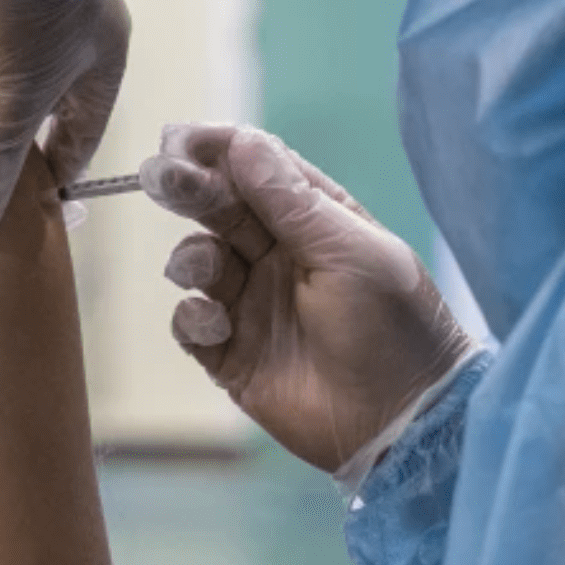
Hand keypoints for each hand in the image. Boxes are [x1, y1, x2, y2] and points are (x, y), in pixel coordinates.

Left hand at [0, 0, 129, 238]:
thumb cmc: (41, 0)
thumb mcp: (18, 89)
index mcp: (103, 64)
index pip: (82, 136)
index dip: (54, 175)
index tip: (22, 213)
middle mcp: (76, 34)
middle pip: (43, 102)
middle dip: (12, 139)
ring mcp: (36, 1)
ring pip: (7, 66)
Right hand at [147, 124, 473, 474]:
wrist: (404, 425)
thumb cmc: (393, 327)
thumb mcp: (351, 253)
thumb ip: (292, 201)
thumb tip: (241, 141)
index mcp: (315, 222)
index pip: (258, 170)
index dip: (220, 150)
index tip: (183, 139)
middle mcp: (278, 256)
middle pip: (220, 208)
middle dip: (190, 190)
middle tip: (161, 176)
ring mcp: (253, 304)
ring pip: (199, 260)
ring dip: (192, 256)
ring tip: (205, 270)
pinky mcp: (232, 355)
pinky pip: (192, 323)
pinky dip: (193, 317)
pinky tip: (215, 323)